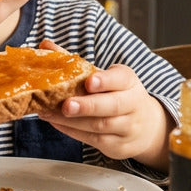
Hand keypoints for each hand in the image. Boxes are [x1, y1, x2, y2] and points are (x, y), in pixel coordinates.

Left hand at [36, 40, 171, 169]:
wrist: (145, 127)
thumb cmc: (116, 95)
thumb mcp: (104, 77)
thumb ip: (75, 62)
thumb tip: (45, 44)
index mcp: (128, 82)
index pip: (121, 79)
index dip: (105, 80)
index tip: (89, 81)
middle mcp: (132, 104)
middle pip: (112, 106)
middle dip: (88, 106)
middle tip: (67, 105)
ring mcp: (127, 127)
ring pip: (100, 126)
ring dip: (72, 121)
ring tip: (48, 113)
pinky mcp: (117, 146)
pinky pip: (93, 139)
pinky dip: (72, 131)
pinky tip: (56, 122)